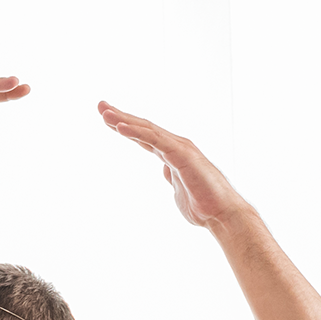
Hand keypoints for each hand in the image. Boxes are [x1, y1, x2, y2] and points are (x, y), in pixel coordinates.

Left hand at [98, 102, 250, 227]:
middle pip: (143, 128)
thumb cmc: (202, 204)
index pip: (144, 136)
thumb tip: (166, 169)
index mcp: (171, 153)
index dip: (125, 127)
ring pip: (147, 130)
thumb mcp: (179, 187)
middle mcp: (175, 146)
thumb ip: (171, 175)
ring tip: (105, 112)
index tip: (107, 118)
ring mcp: (179, 149)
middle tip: (100, 105)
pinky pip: (155, 141)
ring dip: (124, 120)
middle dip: (120, 116)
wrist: (220, 214)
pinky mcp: (181, 156)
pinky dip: (137, 133)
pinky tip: (120, 127)